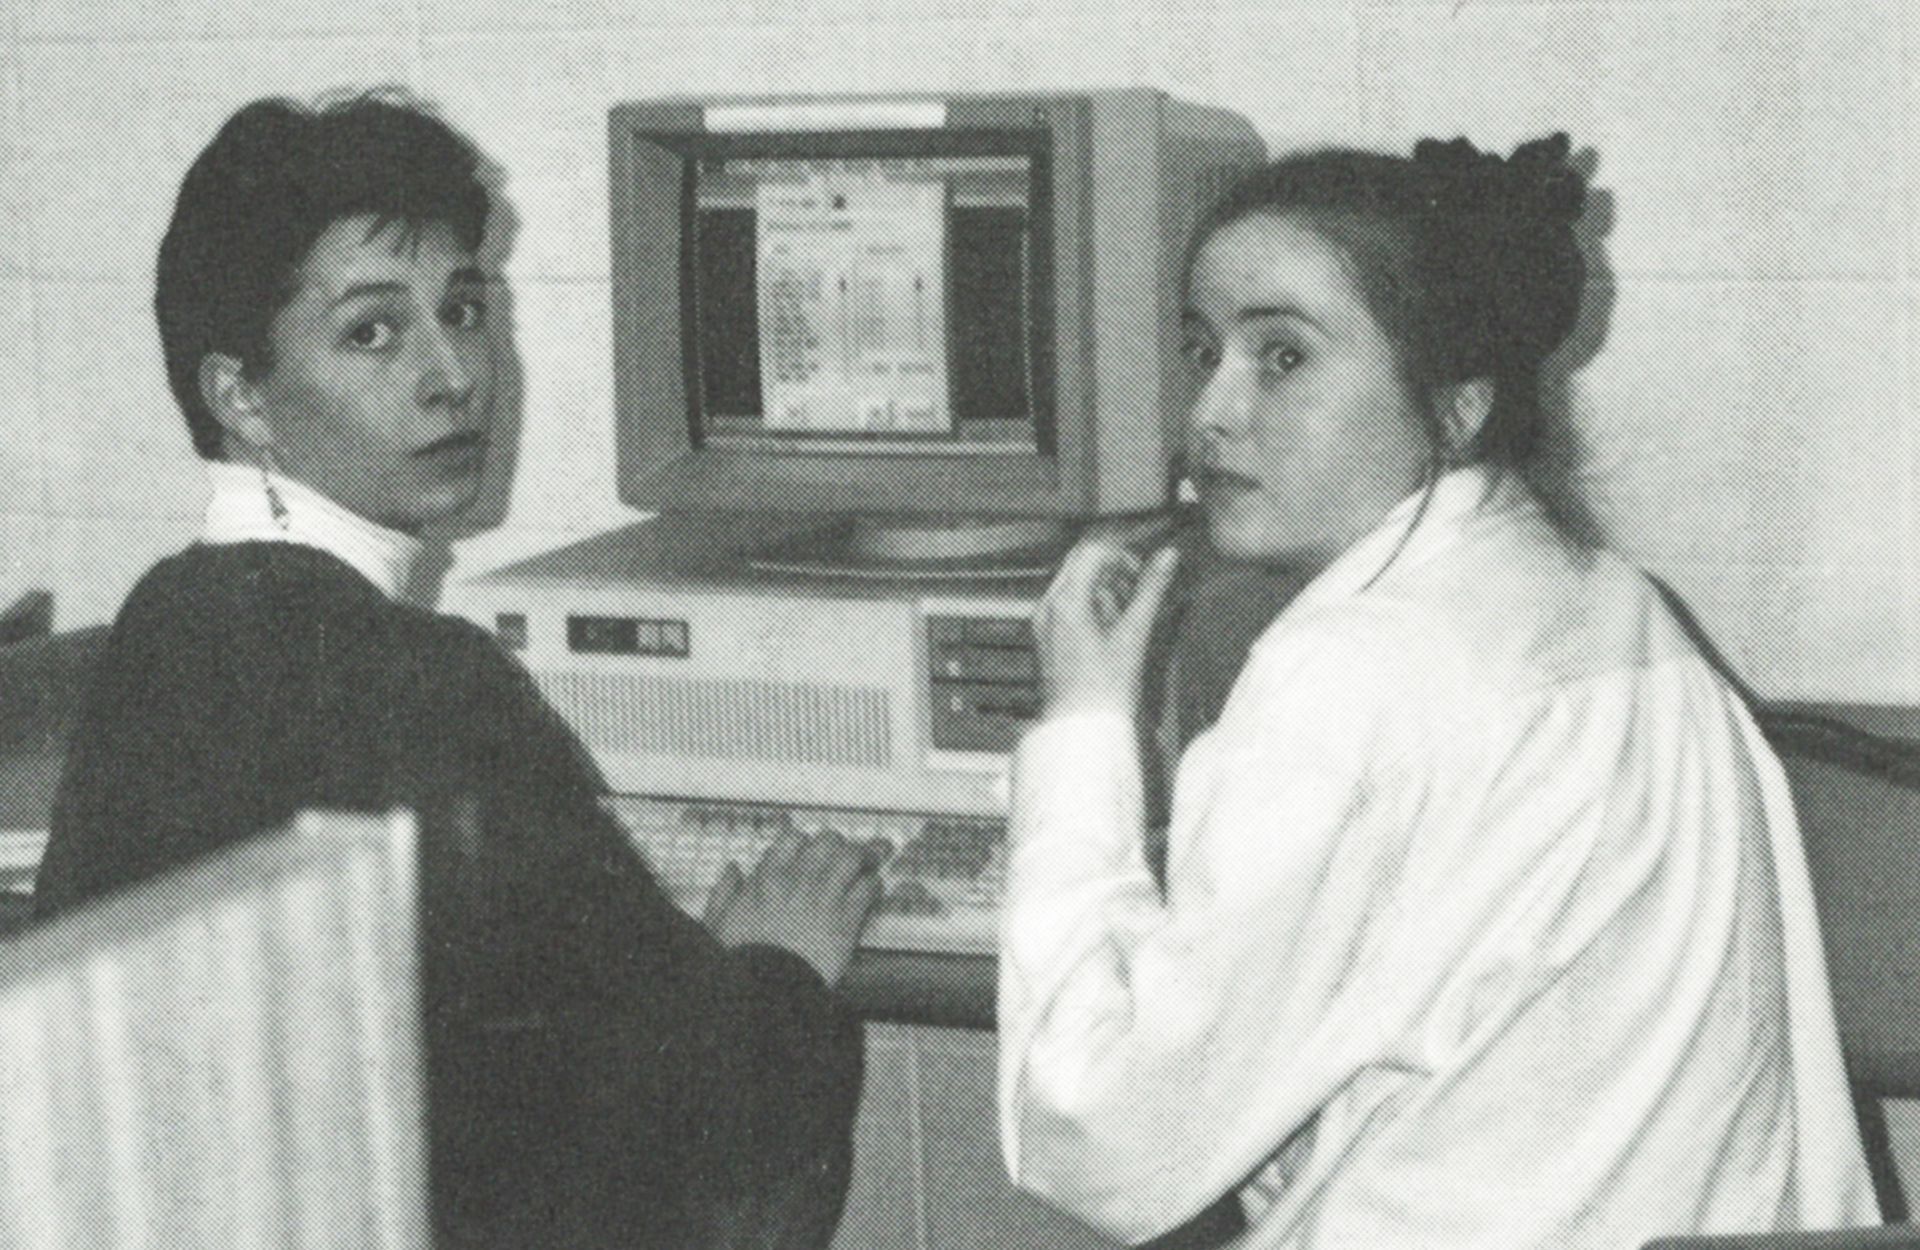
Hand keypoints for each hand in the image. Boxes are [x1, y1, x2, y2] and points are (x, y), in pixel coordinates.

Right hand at [700, 830, 887, 986]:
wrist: (765, 989)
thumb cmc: (741, 961)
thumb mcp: (718, 923)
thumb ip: (725, 892)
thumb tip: (732, 870)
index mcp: (767, 879)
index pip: (792, 840)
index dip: (805, 842)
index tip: (810, 850)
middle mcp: (798, 881)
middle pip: (827, 842)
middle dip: (840, 844)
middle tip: (848, 852)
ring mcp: (823, 898)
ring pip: (852, 857)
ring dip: (865, 857)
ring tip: (872, 861)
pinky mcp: (845, 920)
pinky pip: (867, 888)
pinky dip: (874, 885)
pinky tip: (875, 889)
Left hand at [1035, 538, 1179, 719]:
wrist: (1080, 730)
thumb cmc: (1104, 692)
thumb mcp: (1134, 634)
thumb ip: (1151, 590)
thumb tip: (1167, 558)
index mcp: (1066, 602)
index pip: (1092, 551)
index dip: (1122, 557)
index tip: (1140, 575)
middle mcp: (1048, 608)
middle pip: (1079, 564)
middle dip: (1111, 573)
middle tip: (1133, 596)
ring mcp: (1043, 623)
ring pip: (1073, 584)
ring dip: (1102, 592)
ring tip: (1121, 621)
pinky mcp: (1046, 638)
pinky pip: (1066, 607)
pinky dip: (1089, 610)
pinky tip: (1107, 636)